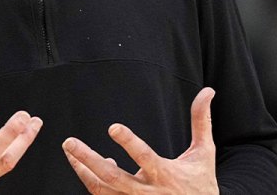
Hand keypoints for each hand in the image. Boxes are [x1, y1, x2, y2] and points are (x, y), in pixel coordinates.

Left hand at [61, 87, 218, 194]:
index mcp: (165, 174)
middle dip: (88, 159)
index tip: (113, 127)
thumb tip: (207, 91)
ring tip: (70, 152)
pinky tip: (89, 168)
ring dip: (83, 171)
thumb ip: (201, 121)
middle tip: (69, 142)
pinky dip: (93, 183)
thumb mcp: (204, 153)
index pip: (144, 156)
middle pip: (113, 177)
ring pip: (102, 190)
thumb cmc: (200, 184)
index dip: (128, 142)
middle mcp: (148, 192)